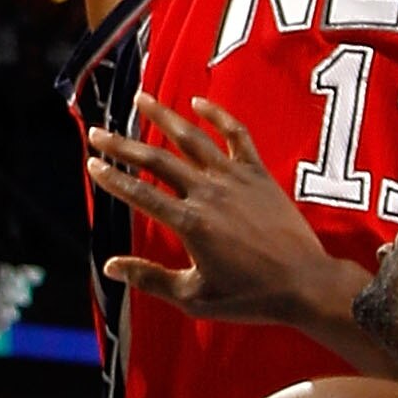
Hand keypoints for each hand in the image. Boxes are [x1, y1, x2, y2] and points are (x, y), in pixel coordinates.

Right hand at [94, 93, 330, 325]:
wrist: (305, 284)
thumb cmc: (250, 296)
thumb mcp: (194, 298)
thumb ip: (150, 279)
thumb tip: (110, 267)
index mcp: (190, 223)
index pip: (140, 194)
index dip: (112, 178)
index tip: (92, 163)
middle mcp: (208, 193)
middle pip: (157, 160)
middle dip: (123, 145)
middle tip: (97, 132)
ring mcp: (235, 179)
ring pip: (193, 139)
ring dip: (164, 117)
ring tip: (141, 99)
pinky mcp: (259, 174)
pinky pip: (237, 136)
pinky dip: (218, 115)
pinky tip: (199, 101)